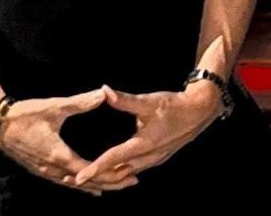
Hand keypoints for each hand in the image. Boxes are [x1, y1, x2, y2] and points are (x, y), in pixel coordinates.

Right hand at [0, 89, 138, 193]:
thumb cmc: (25, 114)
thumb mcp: (54, 106)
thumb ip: (79, 102)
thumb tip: (103, 94)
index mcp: (57, 154)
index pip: (87, 169)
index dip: (108, 172)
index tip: (128, 172)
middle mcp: (51, 168)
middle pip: (84, 182)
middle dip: (109, 183)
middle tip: (132, 182)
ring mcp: (44, 170)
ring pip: (74, 184)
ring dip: (96, 185)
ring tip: (117, 185)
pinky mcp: (39, 168)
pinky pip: (64, 181)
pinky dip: (80, 185)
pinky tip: (89, 186)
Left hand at [73, 83, 220, 186]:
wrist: (199, 111)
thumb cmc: (174, 105)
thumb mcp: (149, 101)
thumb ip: (125, 100)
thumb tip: (104, 92)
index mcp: (144, 143)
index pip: (114, 158)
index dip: (95, 168)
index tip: (78, 177)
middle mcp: (148, 157)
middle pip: (117, 173)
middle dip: (95, 177)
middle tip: (71, 180)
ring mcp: (153, 160)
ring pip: (126, 174)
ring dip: (107, 177)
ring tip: (86, 178)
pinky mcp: (156, 159)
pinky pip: (134, 170)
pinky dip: (119, 173)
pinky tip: (110, 172)